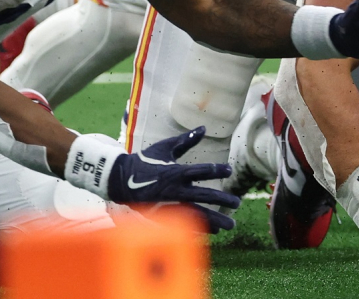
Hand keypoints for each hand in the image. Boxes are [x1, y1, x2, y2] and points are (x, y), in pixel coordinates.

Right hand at [108, 126, 240, 231]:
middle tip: (237, 203)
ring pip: (197, 215)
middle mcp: (175, 189)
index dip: (217, 169)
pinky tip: (214, 231)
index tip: (229, 170)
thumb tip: (204, 127)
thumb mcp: (165, 148)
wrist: (120, 181)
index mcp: (176, 171)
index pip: (202, 170)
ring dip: (215, 220)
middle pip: (204, 196)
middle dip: (222, 200)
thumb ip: (185, 140)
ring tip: (231, 225)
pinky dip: (200, 228)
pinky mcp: (163, 217)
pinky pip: (185, 224)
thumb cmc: (145, 161)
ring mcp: (169, 205)